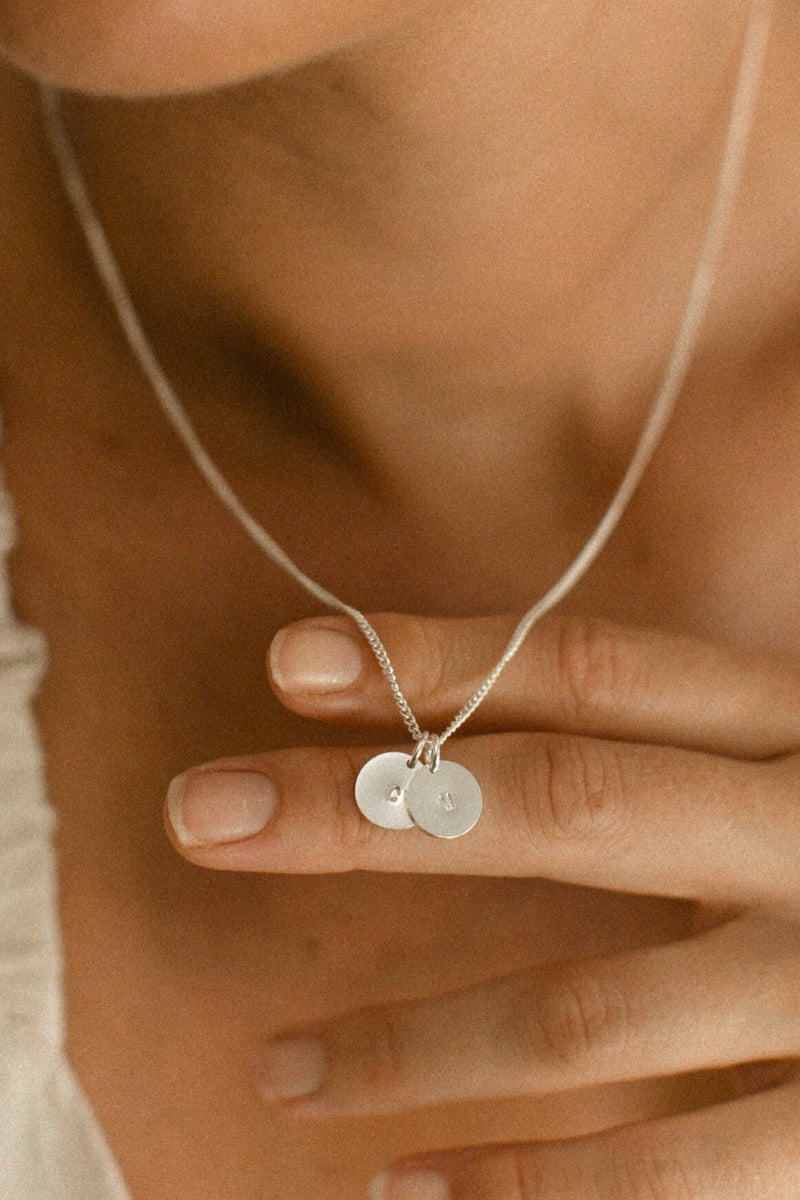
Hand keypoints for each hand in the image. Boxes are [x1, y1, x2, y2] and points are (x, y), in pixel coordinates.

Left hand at [166, 613, 799, 1197]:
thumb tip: (468, 730)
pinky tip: (406, 1197)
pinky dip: (526, 1194)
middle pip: (560, 809)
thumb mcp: (797, 754)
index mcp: (799, 724)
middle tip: (206, 816)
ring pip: (591, 1017)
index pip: (590, 672)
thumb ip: (683, 745)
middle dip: (368, 815)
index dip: (436, 660)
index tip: (292, 662)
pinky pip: (669, 1178)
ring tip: (279, 1070)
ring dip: (415, 1049)